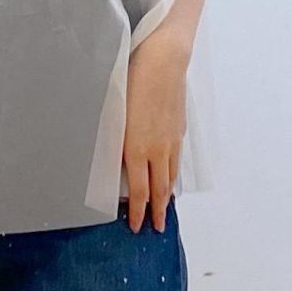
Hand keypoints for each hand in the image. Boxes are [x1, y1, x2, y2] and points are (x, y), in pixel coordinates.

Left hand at [121, 28, 188, 233]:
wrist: (164, 63)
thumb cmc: (133, 82)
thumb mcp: (114, 115)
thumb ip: (114, 142)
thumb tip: (113, 162)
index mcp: (137, 149)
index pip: (139, 192)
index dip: (139, 212)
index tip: (137, 226)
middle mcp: (157, 150)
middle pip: (159, 189)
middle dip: (158, 212)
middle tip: (158, 228)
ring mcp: (170, 140)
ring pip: (171, 176)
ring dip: (168, 196)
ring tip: (166, 208)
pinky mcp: (178, 129)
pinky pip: (176, 159)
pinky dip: (174, 173)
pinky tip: (172, 176)